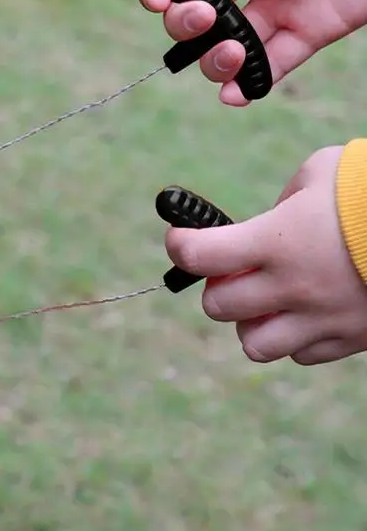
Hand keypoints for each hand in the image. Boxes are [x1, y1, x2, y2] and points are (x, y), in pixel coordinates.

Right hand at [137, 0, 366, 105]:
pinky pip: (270, 68)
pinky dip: (249, 86)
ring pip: (225, 50)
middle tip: (209, 18)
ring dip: (215, 61)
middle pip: (190, 18)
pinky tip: (236, 94)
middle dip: (185, 26)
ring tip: (235, 53)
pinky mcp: (306, 34)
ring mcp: (273, 10)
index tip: (156, 1)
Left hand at [166, 147, 366, 364]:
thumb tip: (264, 223)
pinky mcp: (350, 340)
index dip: (181, 246)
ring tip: (268, 299)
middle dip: (217, 287)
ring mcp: (321, 319)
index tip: (182, 239)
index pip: (198, 256)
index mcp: (275, 241)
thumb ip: (281, 201)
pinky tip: (306, 311)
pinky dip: (293, 338)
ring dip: (250, 321)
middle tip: (236, 269)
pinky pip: (300, 355)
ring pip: (253, 346)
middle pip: (217, 307)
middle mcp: (291, 287)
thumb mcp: (319, 175)